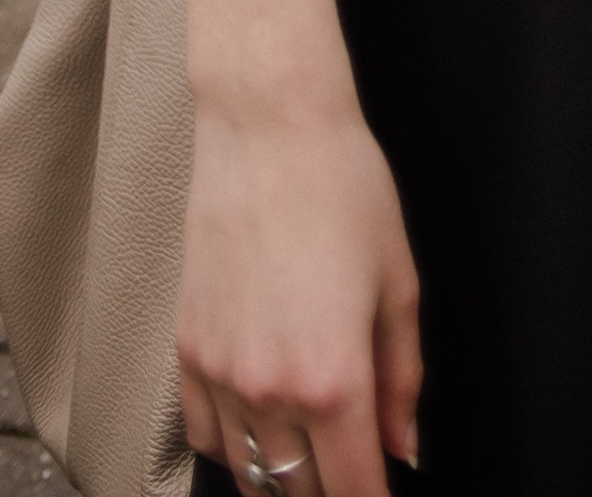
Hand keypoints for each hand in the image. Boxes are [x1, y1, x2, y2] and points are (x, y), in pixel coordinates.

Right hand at [179, 102, 420, 495]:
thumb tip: (405, 444)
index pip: (353, 487)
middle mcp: (269, 388)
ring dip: (283, 475)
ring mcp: (220, 374)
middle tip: (355, 462)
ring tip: (314, 451)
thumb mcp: (399, 282)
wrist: (267, 131)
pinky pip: (205, 435)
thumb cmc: (343, 188)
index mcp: (333, 377)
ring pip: (248, 472)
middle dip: (332, 486)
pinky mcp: (186, 351)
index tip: (384, 490)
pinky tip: (261, 425)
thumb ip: (403, 377)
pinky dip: (234, 446)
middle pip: (298, 491)